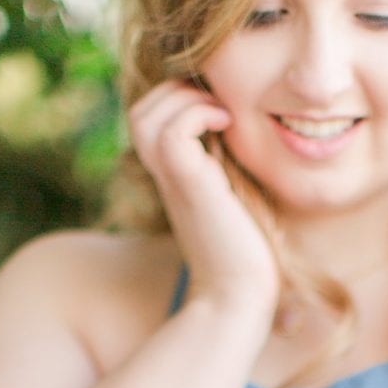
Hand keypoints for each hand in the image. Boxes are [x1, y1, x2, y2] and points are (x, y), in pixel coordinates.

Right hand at [127, 80, 279, 319]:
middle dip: (178, 92)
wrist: (239, 295)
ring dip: (185, 100)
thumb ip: (226, 162)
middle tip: (218, 107)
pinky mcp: (188, 184)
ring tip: (221, 115)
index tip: (219, 109)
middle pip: (141, 111)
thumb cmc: (247, 253)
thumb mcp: (234, 195)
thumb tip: (239, 128)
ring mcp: (172, 179)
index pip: (152, 117)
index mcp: (173, 175)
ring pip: (146, 114)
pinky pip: (173, 130)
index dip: (178, 99)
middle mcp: (165, 175)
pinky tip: (226, 127)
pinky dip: (199, 114)